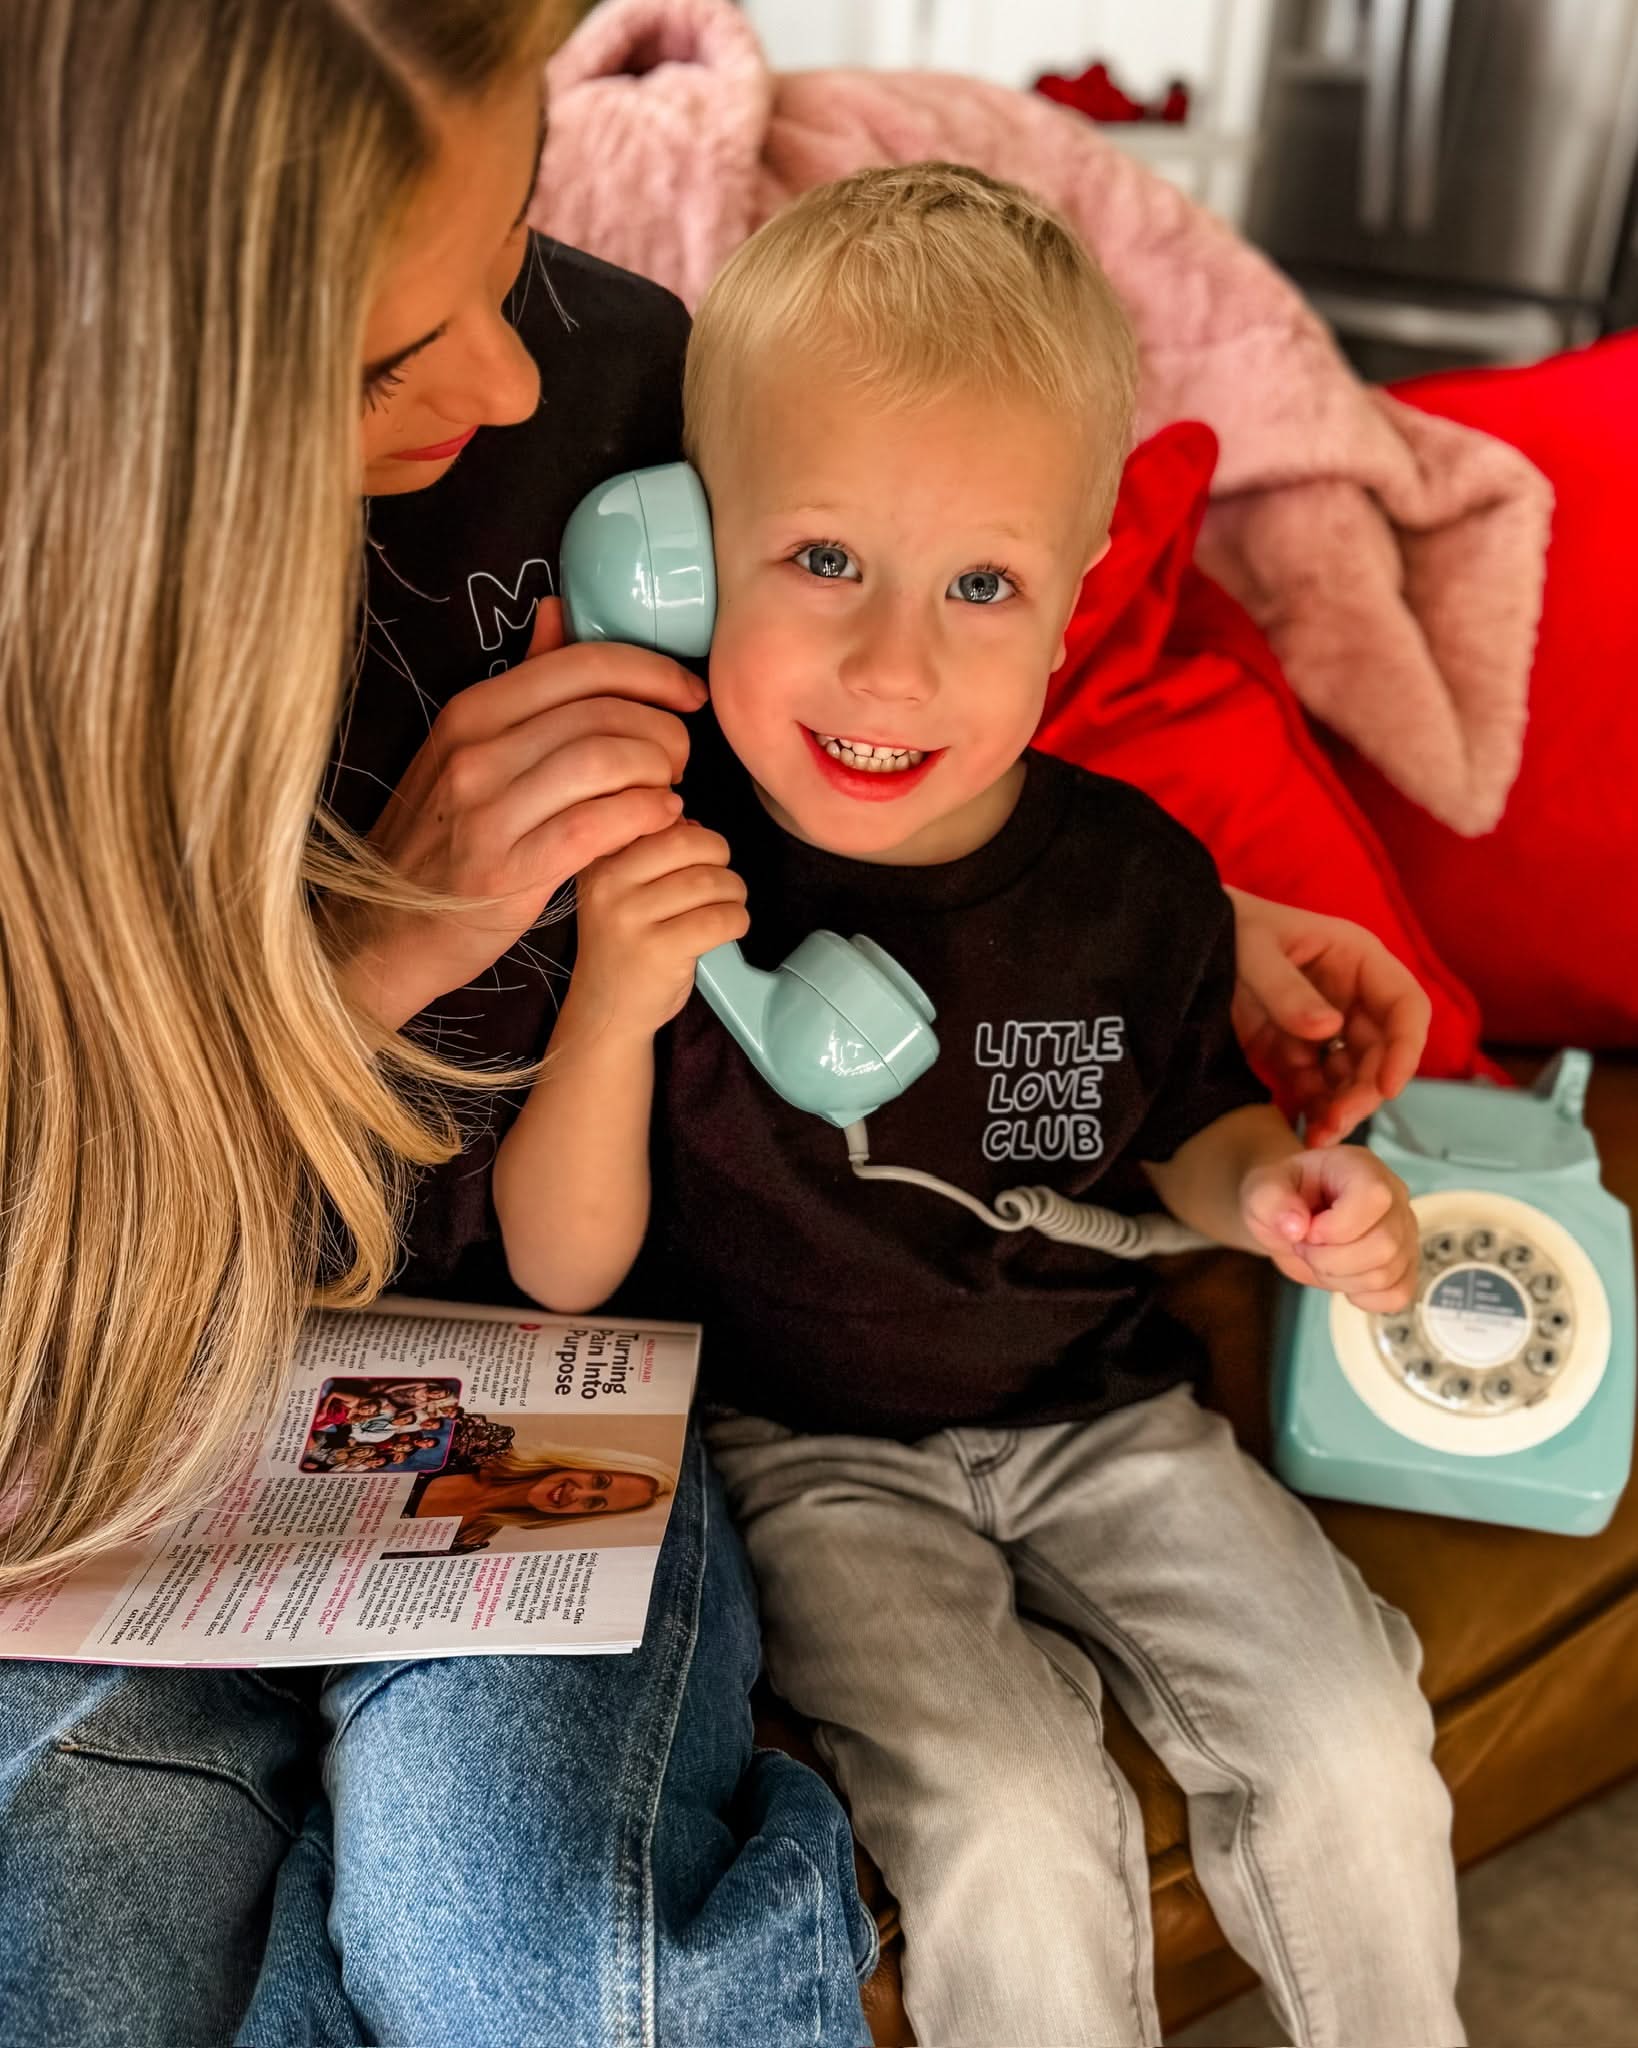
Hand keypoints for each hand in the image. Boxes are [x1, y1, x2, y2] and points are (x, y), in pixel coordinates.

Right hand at [336, 599, 704, 1028]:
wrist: (388, 928)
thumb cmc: (443, 838)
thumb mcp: (466, 749)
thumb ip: (522, 683)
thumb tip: (557, 612)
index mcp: (470, 713)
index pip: (580, 665)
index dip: (652, 671)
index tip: (688, 694)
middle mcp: (475, 754)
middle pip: (602, 713)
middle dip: (663, 729)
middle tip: (679, 755)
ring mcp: (487, 813)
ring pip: (605, 762)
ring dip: (657, 771)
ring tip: (669, 788)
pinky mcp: (507, 870)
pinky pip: (596, 826)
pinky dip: (642, 815)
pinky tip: (659, 818)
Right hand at [569, 818, 749, 1038]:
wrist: (606, 1009)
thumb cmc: (624, 943)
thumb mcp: (621, 888)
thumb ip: (651, 849)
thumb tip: (691, 822)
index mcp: (600, 860)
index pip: (653, 815)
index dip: (690, 829)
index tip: (695, 852)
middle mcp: (609, 884)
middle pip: (689, 843)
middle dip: (720, 857)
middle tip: (720, 879)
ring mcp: (631, 918)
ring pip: (710, 882)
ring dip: (734, 892)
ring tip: (726, 906)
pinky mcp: (659, 951)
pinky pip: (720, 919)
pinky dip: (738, 920)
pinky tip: (728, 928)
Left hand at [1225, 888, 1431, 1146]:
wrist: (1185, 940)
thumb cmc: (1227, 927)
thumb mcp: (1253, 951)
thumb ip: (1287, 989)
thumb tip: (1330, 1029)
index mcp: (1357, 959)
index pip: (1405, 1006)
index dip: (1405, 1048)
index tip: (1388, 1088)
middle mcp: (1351, 996)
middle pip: (1382, 1052)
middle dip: (1366, 1091)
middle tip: (1338, 1122)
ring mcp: (1326, 1026)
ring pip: (1354, 1077)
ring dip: (1343, 1109)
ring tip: (1319, 1137)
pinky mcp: (1298, 1051)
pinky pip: (1319, 1087)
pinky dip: (1316, 1111)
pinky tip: (1307, 1133)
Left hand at [1241, 1147, 1416, 1311]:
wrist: (1289, 1216)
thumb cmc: (1281, 1197)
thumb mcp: (1261, 1190)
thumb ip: (1271, 1200)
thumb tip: (1297, 1226)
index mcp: (1361, 1168)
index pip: (1374, 1197)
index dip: (1336, 1227)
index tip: (1306, 1231)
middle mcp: (1394, 1196)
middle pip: (1384, 1245)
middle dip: (1330, 1260)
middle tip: (1305, 1247)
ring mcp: (1405, 1232)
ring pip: (1387, 1274)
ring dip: (1339, 1279)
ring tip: (1318, 1258)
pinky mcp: (1405, 1264)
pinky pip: (1397, 1295)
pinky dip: (1363, 1298)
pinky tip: (1342, 1278)